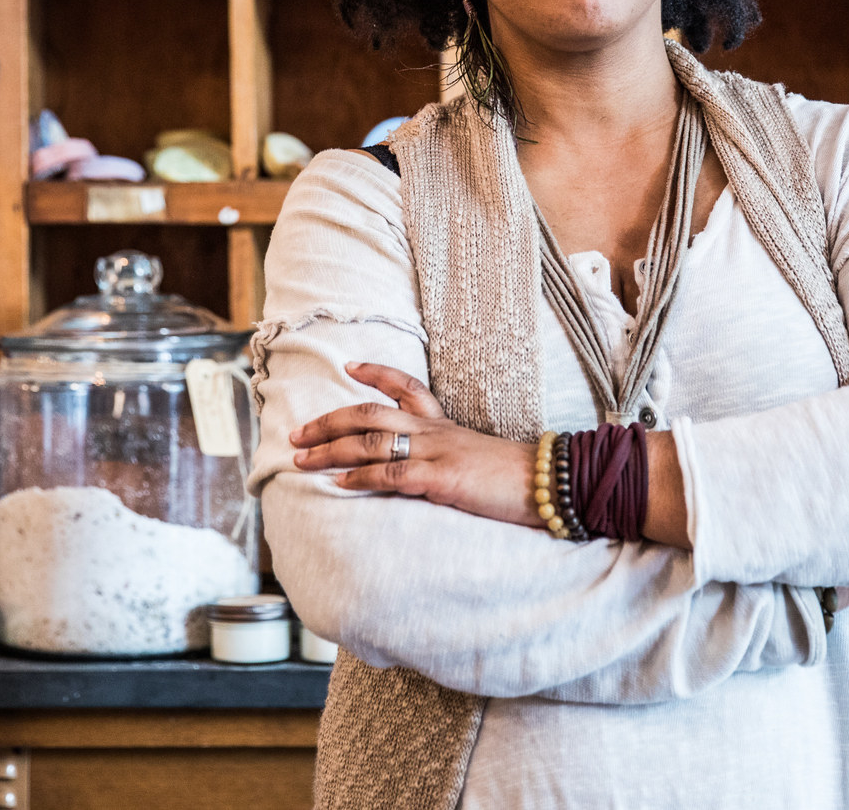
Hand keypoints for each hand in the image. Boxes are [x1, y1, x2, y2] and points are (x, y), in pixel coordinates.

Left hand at [291, 363, 543, 528]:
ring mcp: (437, 452)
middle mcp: (435, 431)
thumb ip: (449, 457)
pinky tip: (340, 484)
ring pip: (371, 441)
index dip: (375, 373)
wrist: (551, 482)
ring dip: (330, 451)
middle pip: (370, 413)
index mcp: (445, 424)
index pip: (406, 386)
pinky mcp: (441, 479)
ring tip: (302, 460)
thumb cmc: (516, 478)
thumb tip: (425, 469)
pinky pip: (391, 474)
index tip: (350, 365)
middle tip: (297, 433)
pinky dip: (361, 478)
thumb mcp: (477, 458)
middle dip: (329, 422)